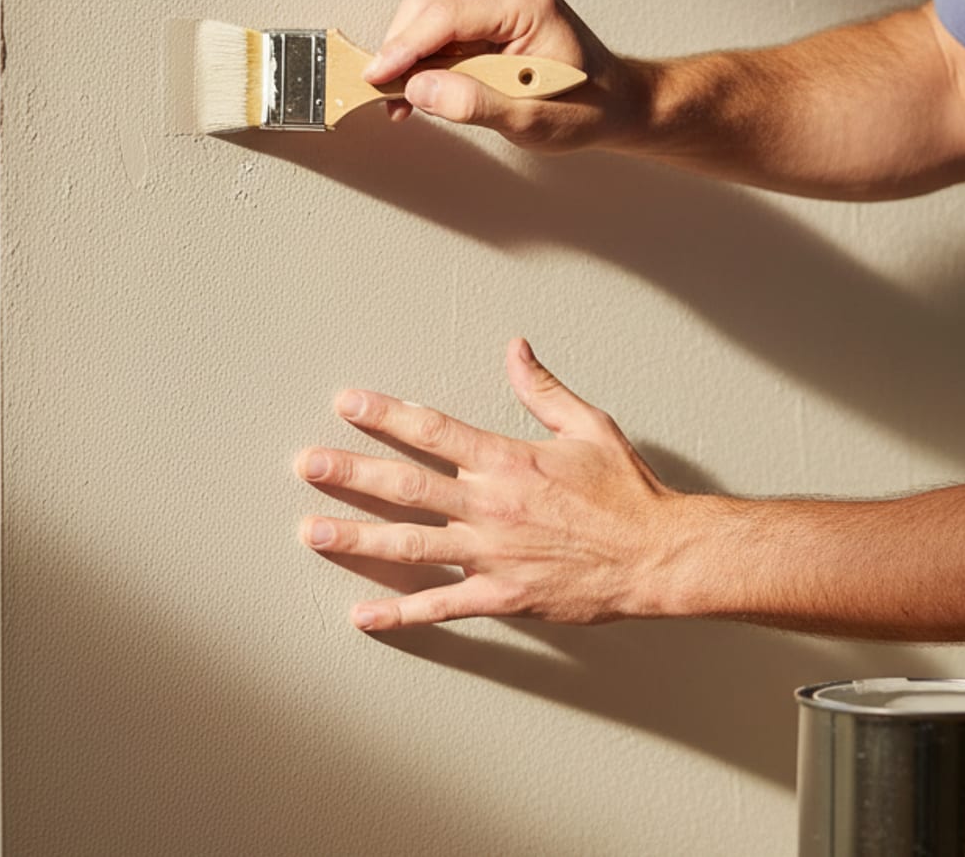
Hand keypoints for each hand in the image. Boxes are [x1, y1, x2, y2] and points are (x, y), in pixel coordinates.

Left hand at [297, 339, 685, 630]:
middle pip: (405, 485)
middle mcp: (491, 506)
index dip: (385, 414)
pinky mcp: (502, 596)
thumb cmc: (627, 492)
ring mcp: (492, 554)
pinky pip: (441, 605)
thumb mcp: (590, 427)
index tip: (347, 403)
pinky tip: (363, 615)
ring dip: (357, 538)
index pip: (433, 430)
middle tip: (308, 464)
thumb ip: (543, 390)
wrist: (657, 555)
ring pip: (410, 544)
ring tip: (312, 532)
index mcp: (509, 461)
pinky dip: (400, 613)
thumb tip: (515, 349)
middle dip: (350, 472)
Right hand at [363, 0, 646, 150]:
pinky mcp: (488, 8)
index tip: (376, 77)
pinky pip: (440, 23)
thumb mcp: (532, 119)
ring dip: (409, 55)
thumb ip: (475, 104)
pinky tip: (422, 86)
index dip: (404, 48)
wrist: (614, 102)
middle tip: (389, 97)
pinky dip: (424, 55)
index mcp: (525, 2)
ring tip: (407, 100)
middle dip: (401, 51)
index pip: (445, 15)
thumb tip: (421, 89)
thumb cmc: (587, 106)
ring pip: (426, 12)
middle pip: (427, 6)